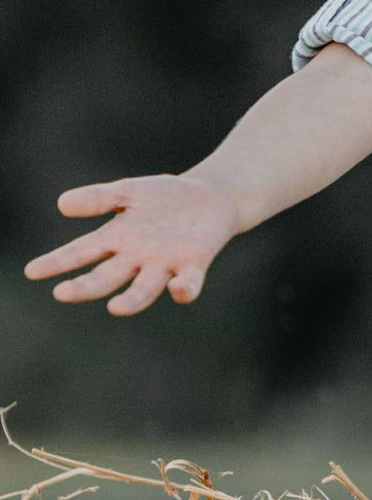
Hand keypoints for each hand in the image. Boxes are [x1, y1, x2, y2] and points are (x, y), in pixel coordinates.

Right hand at [26, 174, 240, 312]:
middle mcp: (137, 258)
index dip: (57, 263)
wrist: (211, 197)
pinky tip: (177, 286)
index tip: (32, 271)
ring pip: (144, 290)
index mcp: (117, 239)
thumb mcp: (128, 191)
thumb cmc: (165, 197)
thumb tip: (62, 203)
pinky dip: (183, 289)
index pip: (81, 253)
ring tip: (115, 308)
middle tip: (62, 293)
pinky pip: (189, 283)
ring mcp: (165, 264)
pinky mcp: (195, 264)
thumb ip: (99, 198)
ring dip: (131, 301)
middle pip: (106, 278)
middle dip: (85, 287)